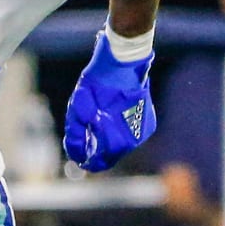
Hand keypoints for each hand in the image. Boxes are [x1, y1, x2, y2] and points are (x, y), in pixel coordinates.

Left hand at [62, 32, 155, 171]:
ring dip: (110, 141)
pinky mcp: (148, 122)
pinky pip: (132, 134)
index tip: (80, 159)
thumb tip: (76, 156)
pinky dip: (121, 132)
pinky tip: (113, 118)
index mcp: (115, 138)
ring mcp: (143, 131)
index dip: (89, 162)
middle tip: (87, 141)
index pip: (101, 162)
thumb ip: (75, 134)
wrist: (123, 63)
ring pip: (123, 145)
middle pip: (112, 155)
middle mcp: (133, 139)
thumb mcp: (78, 107)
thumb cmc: (97, 83)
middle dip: (99, 151)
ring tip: (99, 125)